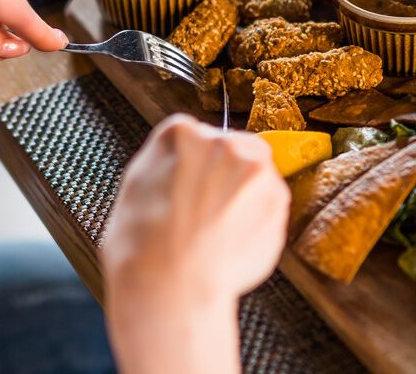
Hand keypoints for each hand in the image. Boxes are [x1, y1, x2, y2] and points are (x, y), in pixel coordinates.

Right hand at [101, 115, 289, 373]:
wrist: (167, 282)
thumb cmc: (142, 244)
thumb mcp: (137, 186)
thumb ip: (168, 165)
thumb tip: (182, 167)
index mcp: (180, 133)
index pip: (198, 137)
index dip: (195, 167)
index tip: (192, 187)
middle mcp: (222, 142)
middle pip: (234, 151)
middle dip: (226, 177)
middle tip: (208, 212)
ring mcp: (254, 170)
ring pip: (256, 178)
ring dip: (245, 199)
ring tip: (219, 234)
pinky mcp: (278, 202)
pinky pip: (270, 208)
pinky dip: (258, 224)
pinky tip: (233, 244)